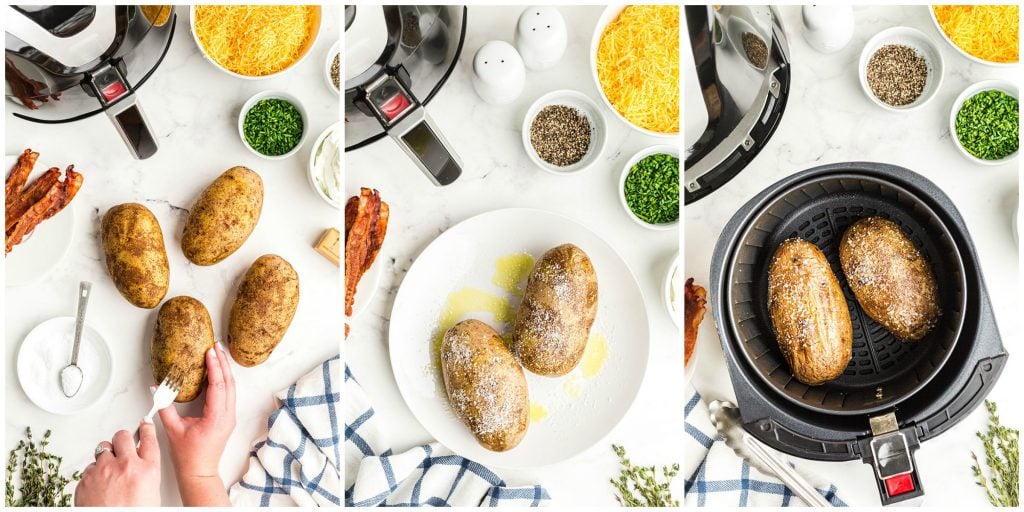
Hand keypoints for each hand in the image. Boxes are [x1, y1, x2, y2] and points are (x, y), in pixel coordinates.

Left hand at [74, 422, 160, 505]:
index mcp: (147, 469)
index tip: (144, 425)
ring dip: (106, 457)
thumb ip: (147, 473)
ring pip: (102, 449)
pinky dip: (94, 474)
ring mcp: (103, 471)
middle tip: (123, 446)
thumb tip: (143, 463)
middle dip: (122, 440)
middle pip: (122, 436)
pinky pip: (89, 468)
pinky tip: (99, 485)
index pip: (149, 438)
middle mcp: (125, 466)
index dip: (146, 428)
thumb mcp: (151, 493)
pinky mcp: (85, 479)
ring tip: (109, 470)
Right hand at [158, 344, 235, 479]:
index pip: (218, 386)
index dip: (215, 366)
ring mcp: (230, 417)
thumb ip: (165, 408)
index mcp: (217, 417)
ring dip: (225, 370)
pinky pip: (229, 394)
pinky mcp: (227, 418)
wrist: (200, 472)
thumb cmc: (188, 455)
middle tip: (216, 346)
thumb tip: (156, 389)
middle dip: (223, 362)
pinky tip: (218, 372)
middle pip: (229, 383)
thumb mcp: (173, 430)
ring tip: (218, 354)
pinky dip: (224, 380)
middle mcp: (227, 415)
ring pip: (232, 388)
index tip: (210, 352)